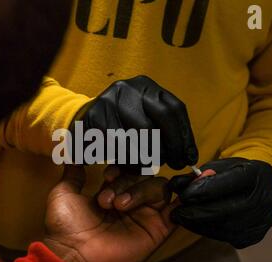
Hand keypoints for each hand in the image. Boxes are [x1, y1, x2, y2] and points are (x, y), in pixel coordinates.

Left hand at [44, 165, 174, 261]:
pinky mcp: (158, 229)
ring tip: (119, 206)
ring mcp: (145, 216)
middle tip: (107, 199)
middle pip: (143, 176)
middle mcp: (131, 202)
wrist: (74, 254)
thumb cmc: (66, 226)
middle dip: (126, 181)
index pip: (128, 169)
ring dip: (139, 191)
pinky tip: (171, 194)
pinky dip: (181, 199)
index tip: (107, 174)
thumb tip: (73, 156)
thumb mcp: (64, 193)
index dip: (121, 167)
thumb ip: (73, 173)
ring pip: (159, 187)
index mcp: (112, 193)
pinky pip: (177, 210)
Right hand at [75, 75, 197, 169]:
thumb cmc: (120, 125)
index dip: (184, 135)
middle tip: (175, 164)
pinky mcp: (96, 120)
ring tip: (149, 164)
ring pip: (142, 134)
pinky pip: (122, 146)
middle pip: (161, 119)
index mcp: (145, 86)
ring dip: (150, 155)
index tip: (189, 157)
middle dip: (172, 146)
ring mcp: (110, 102)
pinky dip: (130, 160)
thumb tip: (189, 155)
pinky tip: (131, 164)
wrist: (81, 122)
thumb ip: (164, 130)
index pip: (174, 108)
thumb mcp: (143, 118)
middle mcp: (128, 89)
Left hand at [169, 158, 271, 248]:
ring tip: (182, 219)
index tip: (183, 196)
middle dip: (196, 213)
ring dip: (199, 225)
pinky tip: (196, 225)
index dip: (202, 191)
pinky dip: (208, 231)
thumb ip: (196, 176)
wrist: (260, 187)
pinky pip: (227, 237)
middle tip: (176, 214)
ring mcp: (263, 219)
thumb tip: (175, 185)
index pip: (227, 184)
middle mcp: (264, 197)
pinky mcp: (256, 235)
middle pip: (226, 210)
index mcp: (256, 173)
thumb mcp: (216, 167)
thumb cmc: (233, 174)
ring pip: (225, 227)